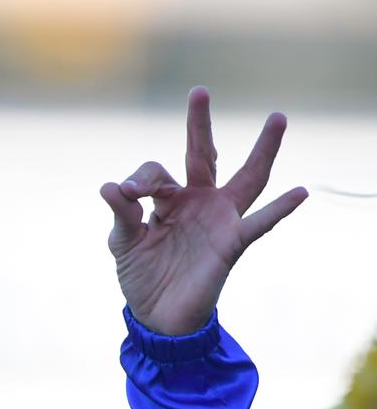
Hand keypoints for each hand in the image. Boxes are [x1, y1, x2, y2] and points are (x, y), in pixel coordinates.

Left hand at [99, 86, 308, 334]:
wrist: (158, 318)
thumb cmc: (142, 276)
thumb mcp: (124, 244)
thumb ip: (121, 216)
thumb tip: (110, 187)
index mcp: (167, 200)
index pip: (155, 174)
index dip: (140, 181)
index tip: (126, 195)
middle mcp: (196, 202)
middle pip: (202, 155)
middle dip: (199, 125)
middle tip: (198, 91)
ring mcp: (218, 220)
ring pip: (246, 178)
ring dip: (263, 150)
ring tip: (277, 118)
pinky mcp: (232, 244)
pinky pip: (259, 223)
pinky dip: (280, 209)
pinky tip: (300, 192)